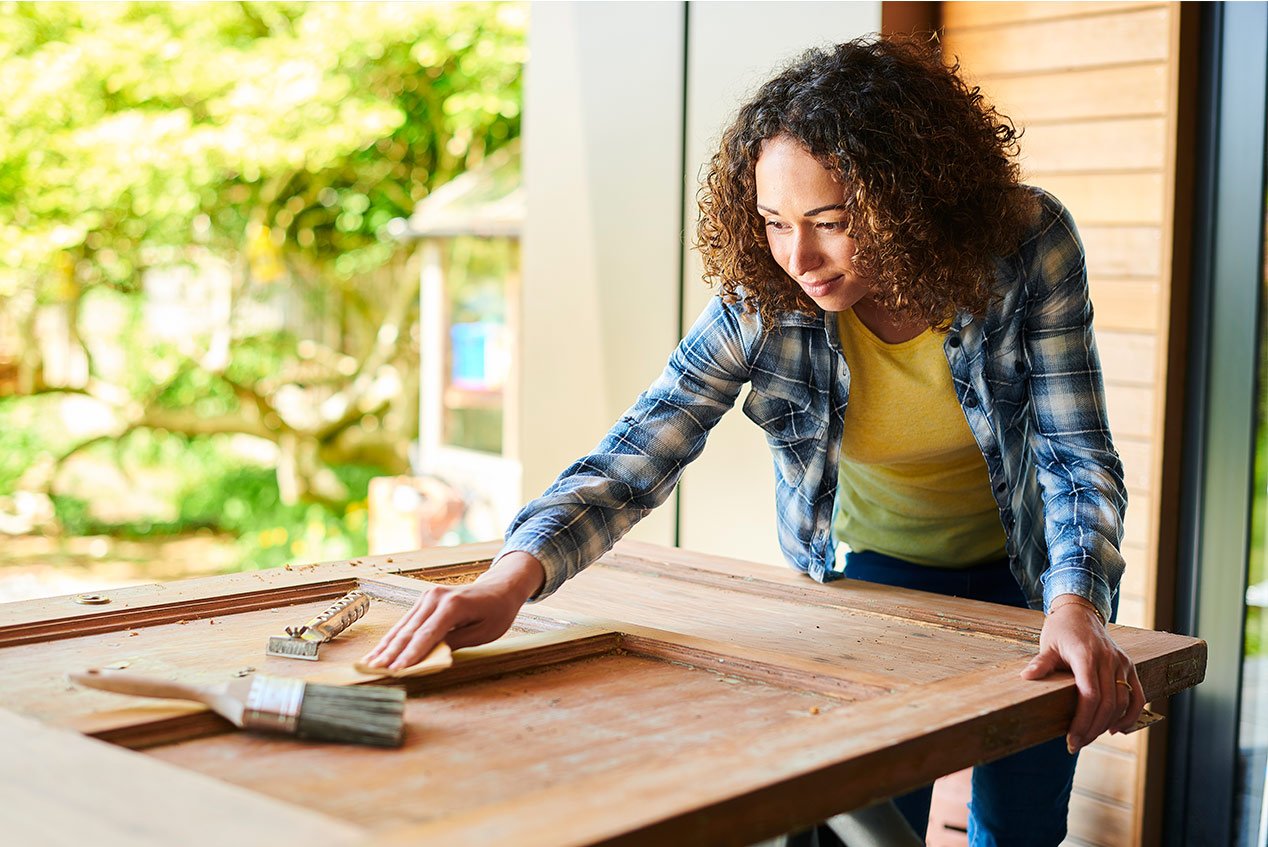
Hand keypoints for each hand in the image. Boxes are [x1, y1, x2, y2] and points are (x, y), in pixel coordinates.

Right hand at [359, 551, 545, 670]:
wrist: (499, 588)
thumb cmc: (496, 612)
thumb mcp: (484, 632)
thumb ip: (455, 642)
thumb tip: (429, 656)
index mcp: (453, 604)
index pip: (427, 635)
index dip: (410, 655)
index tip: (397, 671)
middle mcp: (435, 597)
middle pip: (409, 631)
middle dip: (391, 654)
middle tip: (375, 672)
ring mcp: (427, 597)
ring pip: (402, 627)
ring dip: (385, 647)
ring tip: (370, 665)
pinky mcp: (423, 601)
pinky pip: (405, 623)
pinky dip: (392, 639)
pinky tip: (379, 652)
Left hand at [1019, 594, 1144, 753]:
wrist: (1081, 611)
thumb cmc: (1061, 630)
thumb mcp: (1048, 644)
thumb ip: (1041, 662)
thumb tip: (1027, 677)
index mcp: (1086, 655)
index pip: (1090, 695)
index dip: (1083, 721)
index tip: (1071, 739)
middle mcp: (1108, 659)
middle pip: (1108, 704)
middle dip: (1093, 729)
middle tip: (1077, 744)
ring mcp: (1122, 663)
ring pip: (1124, 702)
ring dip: (1109, 725)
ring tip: (1090, 737)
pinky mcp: (1129, 666)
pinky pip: (1137, 695)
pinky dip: (1130, 715)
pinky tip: (1116, 729)